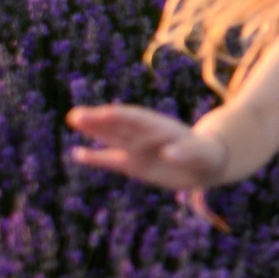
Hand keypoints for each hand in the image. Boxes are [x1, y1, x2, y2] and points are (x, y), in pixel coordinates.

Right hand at [67, 104, 230, 226]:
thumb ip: (185, 153)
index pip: (137, 119)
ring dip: (93, 130)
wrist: (204, 164)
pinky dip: (95, 158)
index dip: (120, 116)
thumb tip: (169, 152)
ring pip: (111, 137)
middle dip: (98, 120)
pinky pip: (110, 160)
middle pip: (118, 125)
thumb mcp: (200, 154)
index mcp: (160, 127)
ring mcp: (136, 148)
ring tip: (73, 119)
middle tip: (76, 115)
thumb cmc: (204, 155)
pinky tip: (77, 154)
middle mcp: (144, 135)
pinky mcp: (132, 164)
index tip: (103, 114)